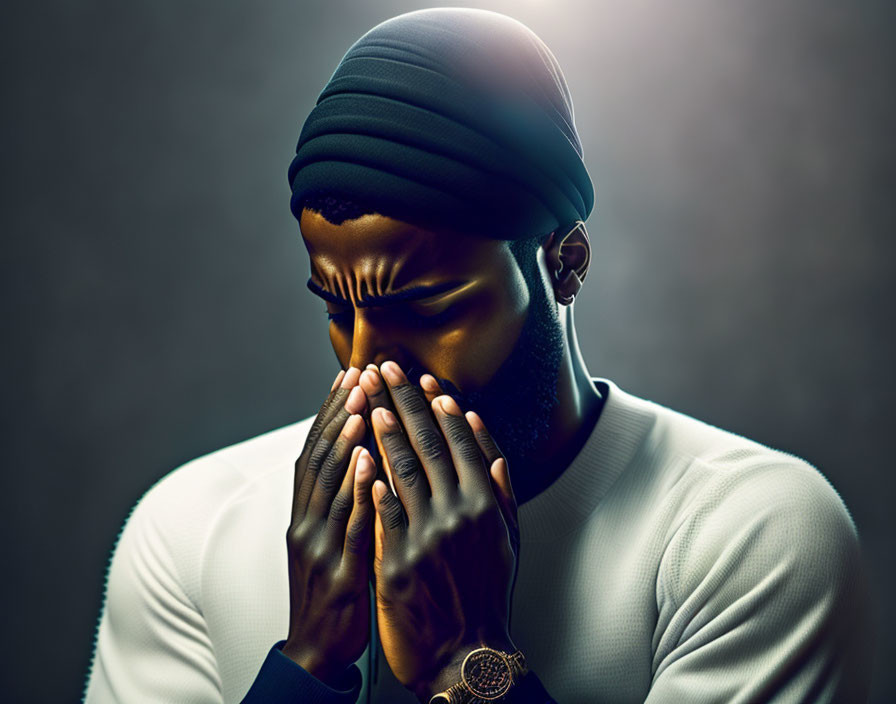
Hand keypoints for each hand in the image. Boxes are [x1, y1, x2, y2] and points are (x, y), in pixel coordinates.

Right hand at [281, 367, 376, 686]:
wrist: (316, 650)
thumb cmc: (331, 590)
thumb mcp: (328, 541)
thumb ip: (340, 501)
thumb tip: (362, 455)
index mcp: (304, 514)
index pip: (316, 450)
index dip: (331, 411)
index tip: (349, 375)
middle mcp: (304, 522)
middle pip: (319, 456)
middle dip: (339, 413)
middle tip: (359, 375)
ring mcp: (317, 546)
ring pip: (327, 484)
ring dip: (343, 441)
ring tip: (361, 403)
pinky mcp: (336, 570)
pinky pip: (346, 523)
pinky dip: (355, 489)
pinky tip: (367, 460)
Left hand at [365, 362, 519, 700]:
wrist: (469, 652)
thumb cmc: (488, 594)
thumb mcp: (508, 542)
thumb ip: (500, 492)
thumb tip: (489, 449)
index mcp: (485, 504)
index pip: (462, 444)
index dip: (441, 410)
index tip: (426, 382)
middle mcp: (458, 514)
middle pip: (428, 447)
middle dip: (405, 404)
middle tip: (387, 370)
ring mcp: (427, 537)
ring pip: (402, 471)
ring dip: (384, 432)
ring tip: (371, 400)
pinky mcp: (399, 562)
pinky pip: (383, 514)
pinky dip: (373, 483)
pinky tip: (361, 455)